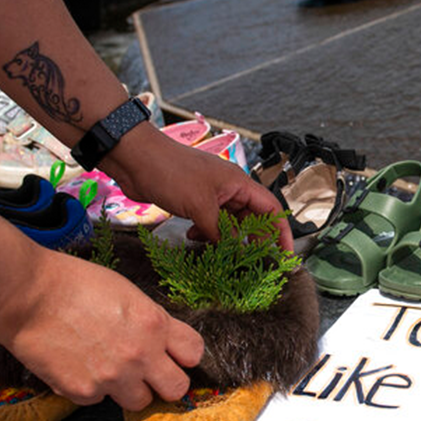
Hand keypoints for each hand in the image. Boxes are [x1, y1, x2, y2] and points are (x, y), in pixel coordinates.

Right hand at [0, 249, 203, 410]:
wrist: (26, 295)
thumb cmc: (73, 284)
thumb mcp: (127, 293)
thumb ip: (150, 321)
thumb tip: (162, 341)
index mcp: (154, 324)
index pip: (194, 354)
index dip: (184, 356)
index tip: (173, 355)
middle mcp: (140, 355)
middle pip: (177, 389)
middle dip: (164, 381)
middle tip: (147, 372)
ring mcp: (112, 377)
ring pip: (140, 401)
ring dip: (129, 389)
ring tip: (107, 367)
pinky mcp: (84, 392)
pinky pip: (100, 400)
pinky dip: (92, 388)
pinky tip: (77, 365)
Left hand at [101, 126, 291, 249]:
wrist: (135, 158)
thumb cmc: (170, 171)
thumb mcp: (200, 206)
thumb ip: (220, 232)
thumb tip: (233, 252)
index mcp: (239, 183)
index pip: (271, 209)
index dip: (281, 232)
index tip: (285, 254)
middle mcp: (229, 188)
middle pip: (252, 218)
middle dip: (252, 240)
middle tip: (252, 262)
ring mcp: (210, 194)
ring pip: (229, 222)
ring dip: (226, 239)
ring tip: (221, 254)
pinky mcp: (193, 200)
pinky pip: (209, 222)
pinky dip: (206, 233)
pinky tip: (195, 239)